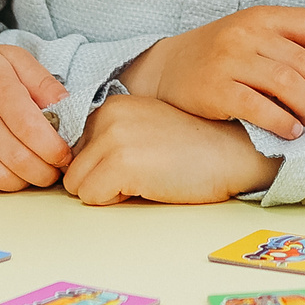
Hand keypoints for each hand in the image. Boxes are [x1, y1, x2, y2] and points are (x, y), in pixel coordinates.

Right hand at [0, 42, 73, 193]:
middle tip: (53, 171)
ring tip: (30, 174)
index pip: (32, 131)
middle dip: (45, 173)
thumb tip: (69, 106)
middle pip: (19, 161)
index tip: (65, 157)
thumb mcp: (11, 59)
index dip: (55, 151)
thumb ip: (43, 81)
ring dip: (22, 183)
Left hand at [62, 93, 282, 205]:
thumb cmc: (193, 147)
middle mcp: (107, 115)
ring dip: (106, 190)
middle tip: (141, 171)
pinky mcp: (120, 163)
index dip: (99, 164)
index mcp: (112, 104)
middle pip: (72, 168)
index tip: (132, 161)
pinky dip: (116, 200)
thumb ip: (110, 135)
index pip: (74, 148)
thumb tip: (74, 165)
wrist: (231, 152)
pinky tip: (148, 184)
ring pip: (77, 185)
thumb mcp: (144, 127)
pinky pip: (92, 198)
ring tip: (144, 177)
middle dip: (100, 179)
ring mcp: (112, 137)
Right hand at [119, 6, 304, 139]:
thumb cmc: (223, 54)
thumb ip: (296, 43)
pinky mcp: (215, 90)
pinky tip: (292, 130)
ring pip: (289, 86)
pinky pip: (261, 109)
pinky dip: (284, 123)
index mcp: (266, 16)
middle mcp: (248, 33)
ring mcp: (230, 60)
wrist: (166, 68)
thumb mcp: (257, 34)